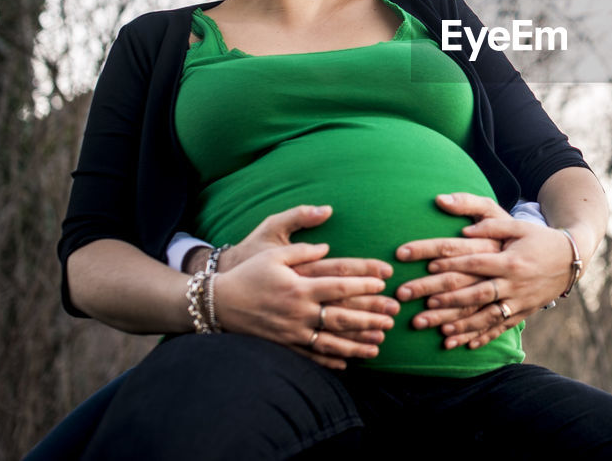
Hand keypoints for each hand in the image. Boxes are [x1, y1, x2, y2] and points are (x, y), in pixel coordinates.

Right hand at [212, 205, 398, 367]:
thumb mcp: (272, 253)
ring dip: (357, 344)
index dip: (364, 284)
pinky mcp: (284, 345)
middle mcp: (298, 311)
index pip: (339, 285)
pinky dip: (331, 361)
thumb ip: (302, 249)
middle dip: (370, 317)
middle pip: (341, 316)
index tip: (385, 283)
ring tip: (379, 344)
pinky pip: (311, 356)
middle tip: (393, 316)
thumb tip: (326, 247)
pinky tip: (348, 363)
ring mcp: (292, 332)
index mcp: (299, 286)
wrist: (218, 304)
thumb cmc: (248, 274)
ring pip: (331, 341)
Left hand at [394, 193, 573, 349]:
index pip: (476, 263)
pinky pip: (500, 328)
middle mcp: (514, 283)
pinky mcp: (524, 312)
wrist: (572, 259)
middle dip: (446, 302)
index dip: (453, 264)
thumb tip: (464, 230)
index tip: (427, 267)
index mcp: (510, 260)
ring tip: (437, 332)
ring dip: (461, 325)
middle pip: (475, 293)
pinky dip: (483, 337)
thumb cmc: (540, 238)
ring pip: (486, 316)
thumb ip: (490, 226)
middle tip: (419, 308)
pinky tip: (464, 346)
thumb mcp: (518, 225)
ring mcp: (519, 301)